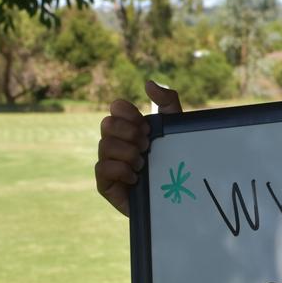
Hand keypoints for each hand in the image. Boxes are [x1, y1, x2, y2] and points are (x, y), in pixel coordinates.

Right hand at [94, 81, 182, 216]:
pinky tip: (136, 177)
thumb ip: (168, 102)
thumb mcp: (177, 129)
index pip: (117, 108)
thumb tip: (147, 83)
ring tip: (144, 164)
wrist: (179, 199)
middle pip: (107, 123)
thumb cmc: (178, 162)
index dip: (129, 113)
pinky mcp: (106, 184)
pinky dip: (120, 169)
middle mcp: (116, 143)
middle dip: (129, 133)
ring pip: (105, 145)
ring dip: (128, 153)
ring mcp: (109, 163)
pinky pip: (102, 168)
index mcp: (130, 127)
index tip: (147, 126)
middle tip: (147, 145)